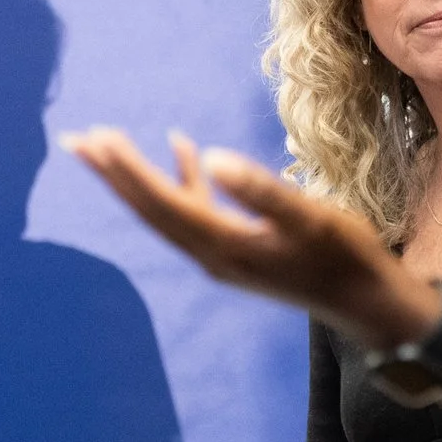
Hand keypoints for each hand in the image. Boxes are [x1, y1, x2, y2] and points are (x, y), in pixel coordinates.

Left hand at [63, 130, 436, 347]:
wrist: (367, 303)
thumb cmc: (346, 257)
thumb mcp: (309, 219)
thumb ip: (260, 190)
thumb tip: (210, 158)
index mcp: (224, 246)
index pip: (164, 203)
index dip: (128, 171)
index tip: (97, 138)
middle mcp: (212, 255)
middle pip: (152, 210)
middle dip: (112, 176)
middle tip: (73, 141)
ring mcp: (223, 254)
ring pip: (168, 210)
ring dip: (137, 177)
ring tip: (104, 145)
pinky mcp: (239, 249)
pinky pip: (198, 211)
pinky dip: (184, 180)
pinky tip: (181, 148)